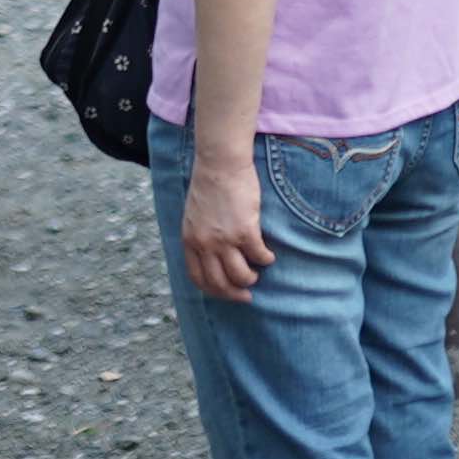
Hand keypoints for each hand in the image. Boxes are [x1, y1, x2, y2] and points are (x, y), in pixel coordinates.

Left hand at [178, 147, 271, 304]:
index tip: (225, 292)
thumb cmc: (208, 184)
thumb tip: (211, 255)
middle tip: (246, 295)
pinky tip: (269, 256)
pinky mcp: (245, 231)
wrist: (219, 163)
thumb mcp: (193, 215)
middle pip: (219, 283)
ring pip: (240, 275)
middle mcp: (204, 244)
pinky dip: (266, 259)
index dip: (213, 290)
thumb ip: (199, 235)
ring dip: (250, 278)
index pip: (198, 277)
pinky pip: (259, 256)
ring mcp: (224, 239)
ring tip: (256, 273)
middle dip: (234, 294)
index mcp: (189, 239)